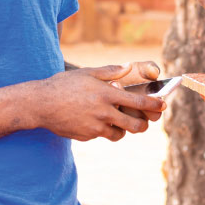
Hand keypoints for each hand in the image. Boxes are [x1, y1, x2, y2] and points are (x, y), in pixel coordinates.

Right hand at [34, 64, 166, 141]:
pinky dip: (101, 130)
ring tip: (115, 121)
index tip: (163, 106)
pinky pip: (101, 136)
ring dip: (122, 129)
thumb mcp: (87, 73)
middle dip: (143, 125)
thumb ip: (109, 71)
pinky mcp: (86, 137)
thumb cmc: (64, 85)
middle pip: (135, 125)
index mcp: (107, 95)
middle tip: (143, 122)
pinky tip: (92, 121)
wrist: (40, 104)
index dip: (155, 105)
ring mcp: (95, 128)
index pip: (139, 102)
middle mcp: (104, 113)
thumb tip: (127, 66)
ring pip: (119, 134)